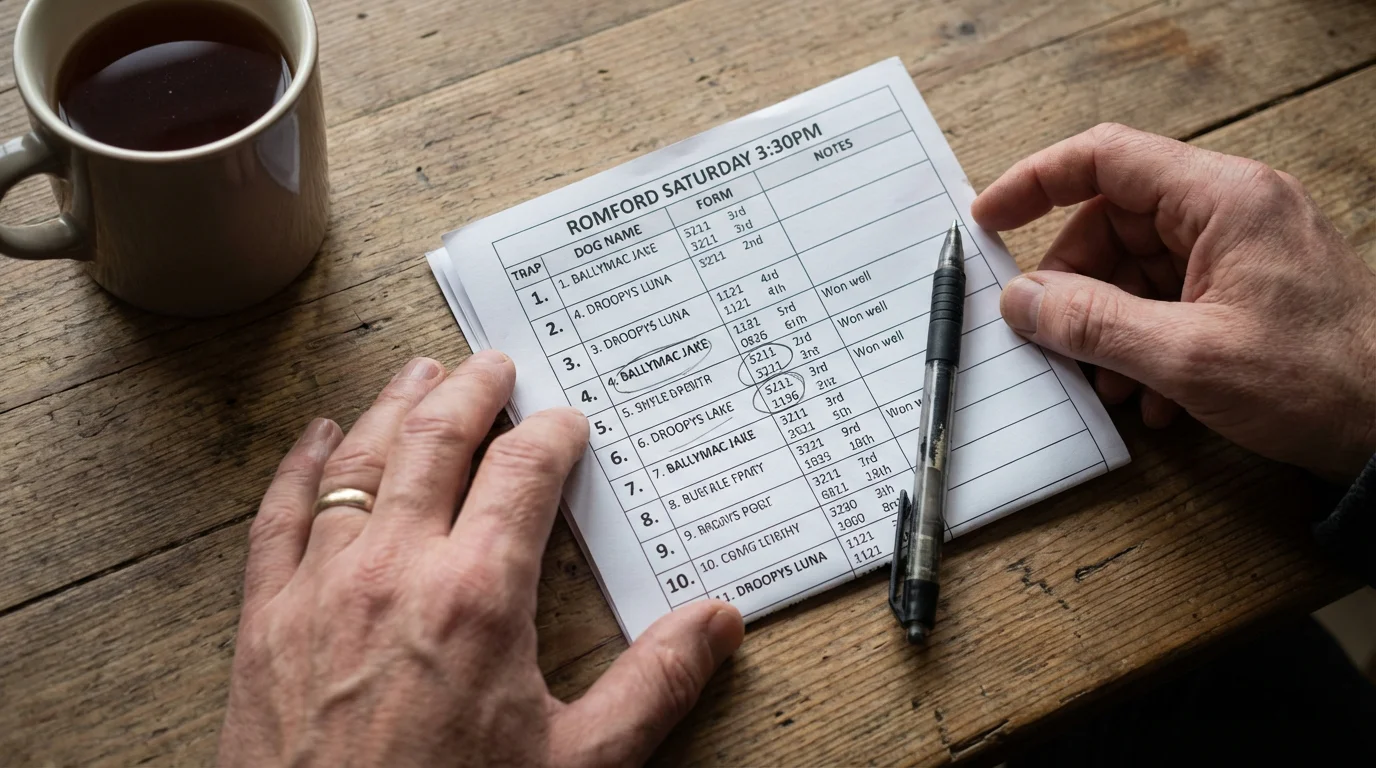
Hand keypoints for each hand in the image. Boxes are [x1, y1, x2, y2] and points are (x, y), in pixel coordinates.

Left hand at [219, 352, 743, 766]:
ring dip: (394, 406)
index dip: (550, 434)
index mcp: (479, 596)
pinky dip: (303, 463)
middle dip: (471, 391)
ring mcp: (322, 588)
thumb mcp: (579, 764)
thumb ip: (653, 684)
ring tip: (420, 373)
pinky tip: (322, 436)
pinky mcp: (264, 619)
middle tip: (493, 364)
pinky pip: (280, 513)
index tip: (564, 423)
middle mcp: (397, 570)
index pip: (523, 472)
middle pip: (436, 440)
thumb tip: (716, 622)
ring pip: (361, 461)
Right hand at [972, 123, 1375, 479]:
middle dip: (1075, 287)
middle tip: (1051, 337)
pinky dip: (1144, 347)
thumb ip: (1092, 323)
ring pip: (1137, 271)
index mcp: (1223, 199)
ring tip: (1111, 385)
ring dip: (1109, 330)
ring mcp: (1241, 253)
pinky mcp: (1247, 292)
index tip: (990, 219)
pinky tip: (1152, 399)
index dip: (1036, 182)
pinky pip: (1168, 302)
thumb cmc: (1319, 382)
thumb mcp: (1186, 357)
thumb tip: (1021, 299)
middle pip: (1114, 224)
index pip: (1106, 159)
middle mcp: (1232, 212)